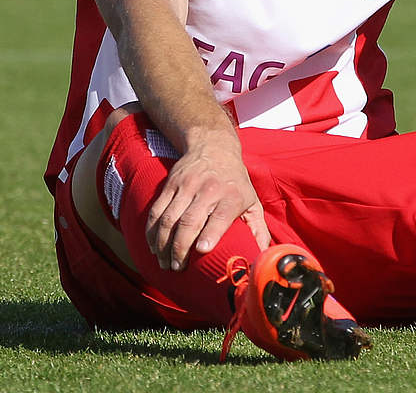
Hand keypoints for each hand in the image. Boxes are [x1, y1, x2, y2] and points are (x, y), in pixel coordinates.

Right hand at [145, 140, 272, 270]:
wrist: (214, 147)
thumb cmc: (236, 182)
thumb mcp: (252, 202)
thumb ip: (259, 231)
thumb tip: (263, 258)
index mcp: (232, 196)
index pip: (220, 216)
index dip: (210, 233)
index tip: (202, 250)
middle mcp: (209, 190)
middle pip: (189, 221)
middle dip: (181, 248)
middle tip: (178, 268)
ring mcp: (186, 186)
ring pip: (169, 218)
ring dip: (163, 244)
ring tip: (165, 263)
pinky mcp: (170, 185)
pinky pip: (156, 211)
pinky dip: (152, 231)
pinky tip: (154, 247)